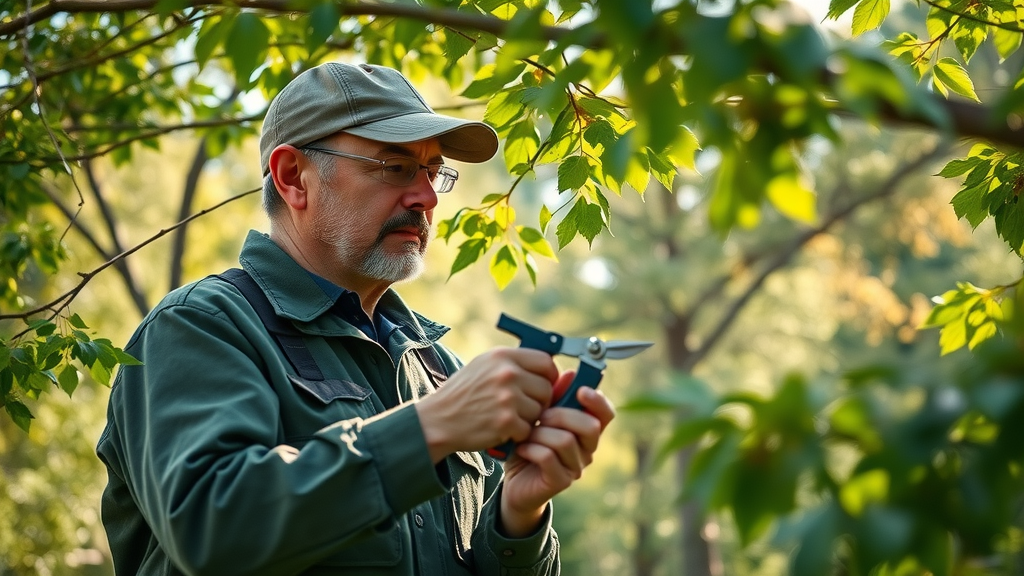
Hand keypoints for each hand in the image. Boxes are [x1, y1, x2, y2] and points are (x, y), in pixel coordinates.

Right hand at [415, 347, 556, 461]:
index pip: (545, 361)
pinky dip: (518, 434)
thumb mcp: (483, 366)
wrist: (437, 420)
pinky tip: (501, 430)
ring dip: (527, 419)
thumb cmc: (462, 394)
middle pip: (546, 388)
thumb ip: (512, 364)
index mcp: (502, 356)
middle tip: (523, 407)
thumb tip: (547, 365)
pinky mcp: (506, 422)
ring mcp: (507, 398)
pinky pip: (528, 429)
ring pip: (539, 411)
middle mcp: (507, 373)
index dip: (550, 375)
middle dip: (540, 401)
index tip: (546, 384)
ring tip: (507, 417)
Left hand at [498, 372, 614, 536]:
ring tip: (526, 433)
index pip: (606, 414)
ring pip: (566, 440)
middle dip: (561, 415)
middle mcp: (588, 449)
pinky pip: (548, 457)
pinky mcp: (560, 481)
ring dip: (541, 432)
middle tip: (540, 415)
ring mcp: (576, 467)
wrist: (516, 483)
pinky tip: (521, 447)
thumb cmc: (531, 445)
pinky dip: (531, 448)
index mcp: (587, 430)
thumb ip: (555, 397)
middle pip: (589, 426)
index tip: (581, 390)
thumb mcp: (541, 417)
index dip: (597, 400)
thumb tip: (569, 374)